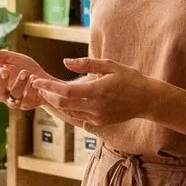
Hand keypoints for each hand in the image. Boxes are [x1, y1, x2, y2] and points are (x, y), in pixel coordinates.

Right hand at [0, 43, 50, 111]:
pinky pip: (27, 100)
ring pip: (13, 97)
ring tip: (25, 72)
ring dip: (19, 84)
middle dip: (1, 82)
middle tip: (5, 70)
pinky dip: (30, 90)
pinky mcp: (27, 104)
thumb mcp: (7, 58)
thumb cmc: (22, 67)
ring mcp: (15, 101)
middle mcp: (3, 94)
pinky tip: (34, 80)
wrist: (43, 79)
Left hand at [31, 57, 159, 130]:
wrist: (147, 100)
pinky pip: (77, 117)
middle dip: (48, 94)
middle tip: (38, 86)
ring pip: (68, 112)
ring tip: (46, 92)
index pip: (67, 91)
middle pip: (64, 104)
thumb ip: (87, 64)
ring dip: (55, 103)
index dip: (49, 87)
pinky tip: (61, 101)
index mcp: (98, 91)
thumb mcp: (110, 65)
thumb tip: (65, 62)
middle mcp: (96, 107)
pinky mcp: (99, 123)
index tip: (37, 81)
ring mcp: (97, 118)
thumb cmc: (129, 79)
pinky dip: (66, 109)